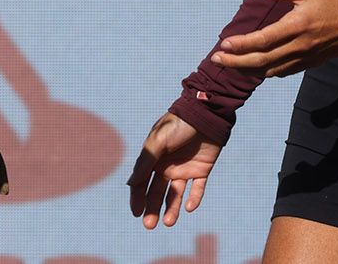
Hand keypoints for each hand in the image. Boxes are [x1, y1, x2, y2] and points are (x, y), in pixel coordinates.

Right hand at [127, 113, 220, 228]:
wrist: (206, 113)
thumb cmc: (179, 124)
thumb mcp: (159, 140)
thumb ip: (146, 161)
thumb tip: (131, 184)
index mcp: (154, 158)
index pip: (142, 182)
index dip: (138, 198)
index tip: (136, 213)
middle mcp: (167, 166)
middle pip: (157, 192)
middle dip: (152, 209)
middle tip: (150, 225)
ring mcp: (185, 169)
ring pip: (176, 194)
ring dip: (171, 208)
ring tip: (169, 222)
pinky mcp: (202, 170)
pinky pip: (197, 189)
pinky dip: (194, 199)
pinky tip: (189, 208)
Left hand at [211, 0, 337, 77]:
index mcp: (298, 25)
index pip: (262, 40)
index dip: (240, 45)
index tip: (224, 44)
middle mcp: (300, 46)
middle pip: (262, 61)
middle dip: (236, 62)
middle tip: (217, 59)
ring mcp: (307, 57)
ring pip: (271, 70)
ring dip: (249, 70)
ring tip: (231, 65)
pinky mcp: (312, 62)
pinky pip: (284, 71)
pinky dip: (267, 71)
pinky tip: (257, 66)